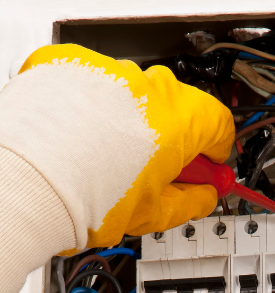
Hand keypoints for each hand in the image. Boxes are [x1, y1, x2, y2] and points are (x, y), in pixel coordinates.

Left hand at [0, 44, 233, 250]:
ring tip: (111, 164)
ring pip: (134, 98)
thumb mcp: (154, 214)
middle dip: (174, 142)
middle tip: (160, 175)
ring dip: (132, 125)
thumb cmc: (85, 199)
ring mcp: (106, 72)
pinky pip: (93, 86)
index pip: (220, 125)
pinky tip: (83, 142)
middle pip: (178, 110)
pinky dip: (93, 110)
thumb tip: (203, 197)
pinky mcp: (69, 67)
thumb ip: (192, 202)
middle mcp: (146, 86)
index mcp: (178, 120)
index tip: (210, 167)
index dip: (218, 153)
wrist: (26, 184)